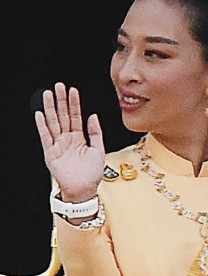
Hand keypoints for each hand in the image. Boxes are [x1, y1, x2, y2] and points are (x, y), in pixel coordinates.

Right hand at [34, 83, 105, 202]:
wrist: (85, 189)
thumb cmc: (92, 173)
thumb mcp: (99, 149)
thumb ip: (96, 133)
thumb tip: (93, 116)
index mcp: (78, 138)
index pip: (75, 116)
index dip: (74, 103)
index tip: (73, 90)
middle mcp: (67, 139)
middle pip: (62, 116)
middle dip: (60, 101)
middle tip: (58, 86)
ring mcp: (58, 145)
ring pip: (53, 123)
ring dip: (50, 108)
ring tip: (48, 95)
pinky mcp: (51, 153)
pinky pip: (46, 137)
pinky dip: (42, 126)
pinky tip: (40, 115)